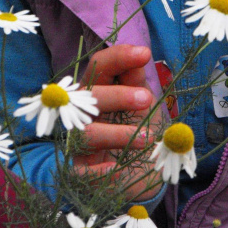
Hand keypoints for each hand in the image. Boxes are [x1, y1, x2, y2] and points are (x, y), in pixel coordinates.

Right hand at [73, 44, 163, 201]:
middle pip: (89, 96)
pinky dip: (100, 171)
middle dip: (118, 95)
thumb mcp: (143, 102)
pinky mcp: (81, 173)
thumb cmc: (139, 128)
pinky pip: (82, 172)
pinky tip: (120, 168)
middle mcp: (83, 112)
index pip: (100, 66)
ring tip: (147, 138)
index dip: (119, 57)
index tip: (144, 53)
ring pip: (87, 133)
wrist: (142, 171)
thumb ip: (137, 80)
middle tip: (147, 99)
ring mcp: (80, 142)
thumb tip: (140, 54)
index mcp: (98, 89)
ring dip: (117, 134)